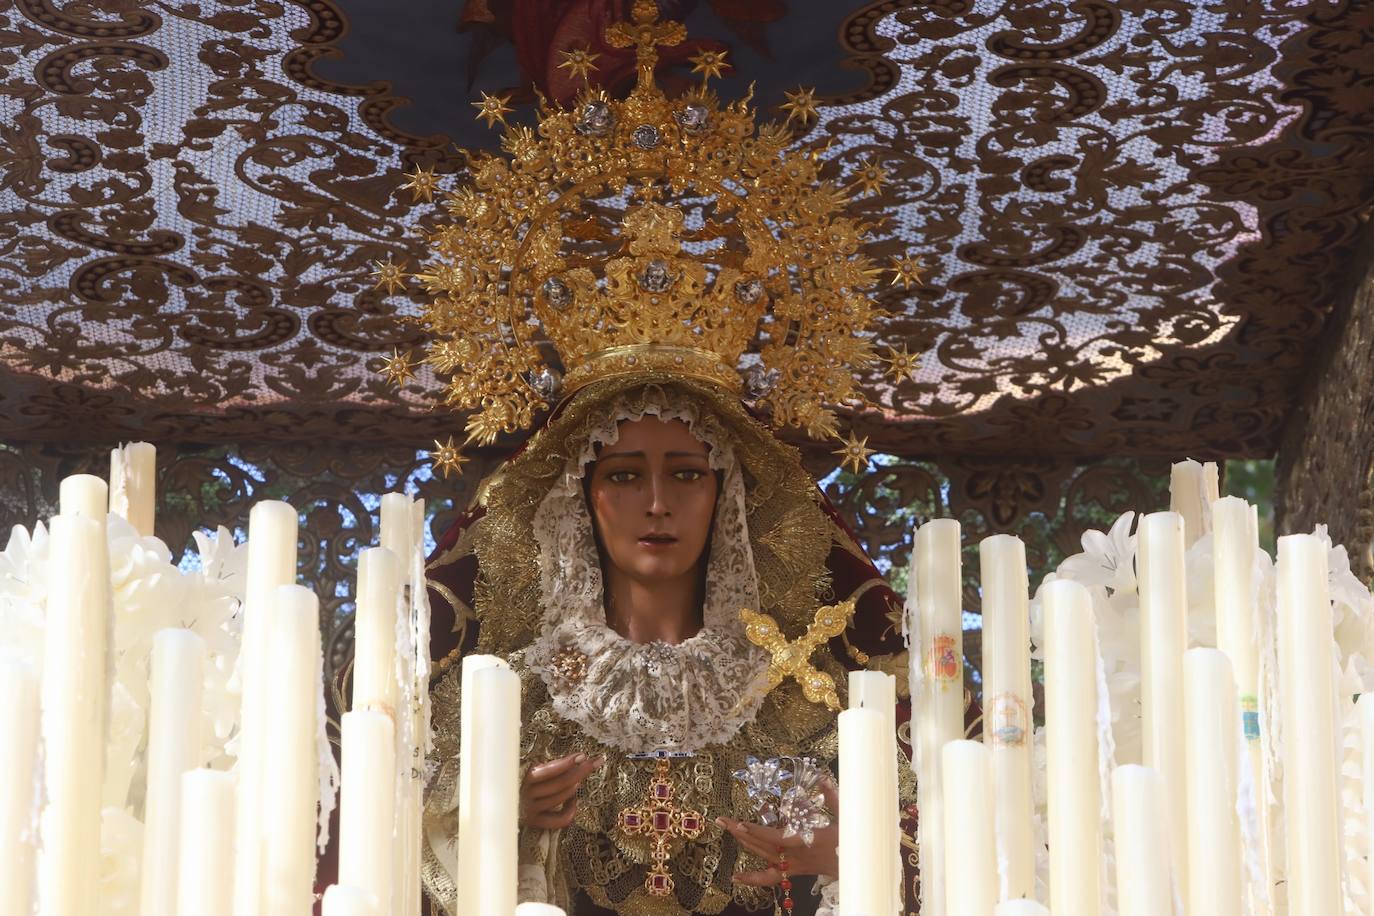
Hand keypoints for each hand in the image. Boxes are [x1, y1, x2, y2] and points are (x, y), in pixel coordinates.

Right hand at [520, 753, 602, 828]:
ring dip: (573, 788)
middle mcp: (528, 793)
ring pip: (560, 799)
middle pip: (560, 783)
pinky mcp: (535, 822)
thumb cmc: (527, 783)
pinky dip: (570, 810)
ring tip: (578, 781)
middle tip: (593, 763)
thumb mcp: (536, 771)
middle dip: (579, 772)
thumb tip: (578, 759)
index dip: (566, 763)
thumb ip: (551, 767)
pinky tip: (573, 801)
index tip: (582, 756)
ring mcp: (531, 809)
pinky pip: (559, 819)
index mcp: (527, 777)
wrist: (508, 804)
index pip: (549, 770)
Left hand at [719, 779, 839, 886]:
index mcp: (808, 840)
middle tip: (722, 820)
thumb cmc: (851, 841)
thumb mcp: (846, 816)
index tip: (741, 824)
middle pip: (763, 845)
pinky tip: (735, 877)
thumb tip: (822, 777)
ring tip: (726, 827)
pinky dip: (752, 878)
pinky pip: (770, 878)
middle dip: (741, 832)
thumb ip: (832, 796)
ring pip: (763, 856)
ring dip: (743, 842)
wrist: (856, 868)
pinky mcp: (793, 871)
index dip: (758, 832)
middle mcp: (797, 854)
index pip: (778, 837)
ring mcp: (793, 865)